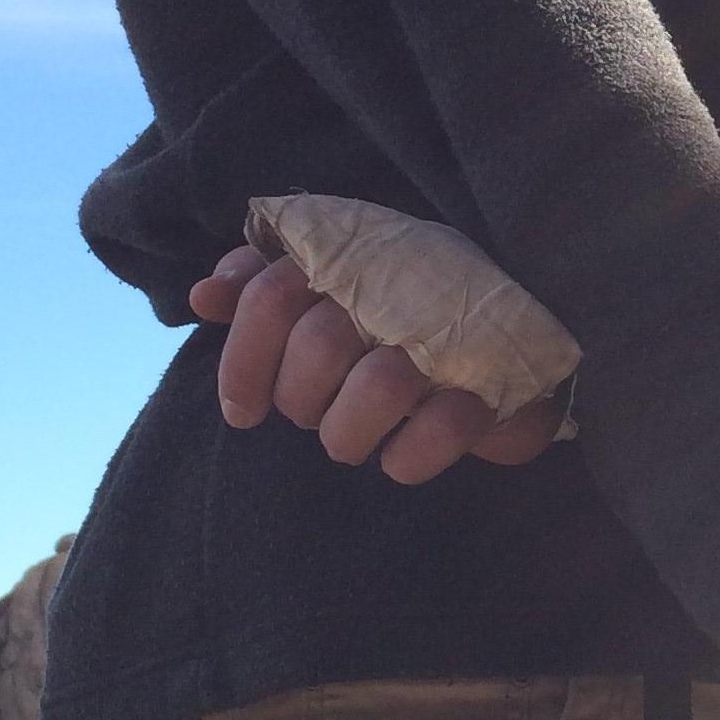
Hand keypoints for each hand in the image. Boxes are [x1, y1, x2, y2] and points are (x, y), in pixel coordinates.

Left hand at [189, 244, 568, 482]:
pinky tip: (400, 460)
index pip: (271, 297)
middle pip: (318, 347)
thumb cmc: (401, 315)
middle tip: (312, 416)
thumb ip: (263, 286)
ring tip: (351, 444)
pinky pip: (445, 426)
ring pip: (378, 388)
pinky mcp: (497, 383)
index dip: (243, 360)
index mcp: (351, 259)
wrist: (517, 340)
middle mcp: (400, 286)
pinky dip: (410, 457)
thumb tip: (202, 296)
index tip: (242, 412)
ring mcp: (454, 334)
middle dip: (300, 401)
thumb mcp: (328, 291)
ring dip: (348, 434)